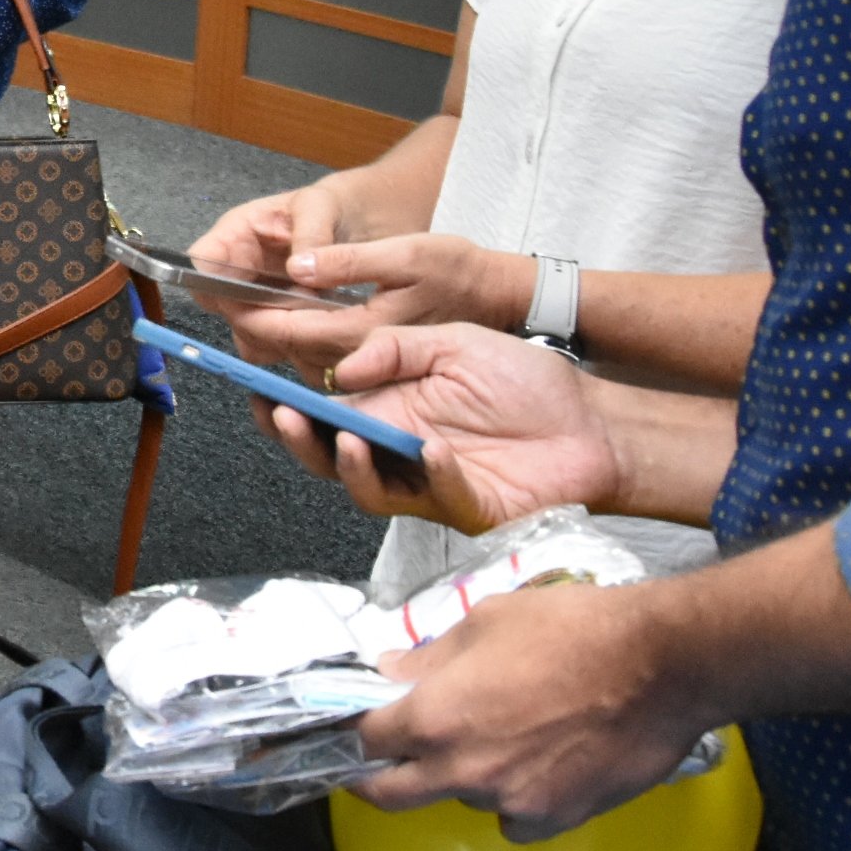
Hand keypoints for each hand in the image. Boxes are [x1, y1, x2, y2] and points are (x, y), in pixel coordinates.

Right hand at [190, 178, 370, 362]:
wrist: (348, 226)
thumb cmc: (325, 208)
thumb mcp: (319, 207)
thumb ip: (310, 233)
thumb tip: (298, 270)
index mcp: (233, 238)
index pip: (200, 262)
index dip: (210, 282)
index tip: (242, 296)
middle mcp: (235, 276)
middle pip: (222, 309)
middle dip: (257, 318)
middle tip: (299, 314)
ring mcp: (253, 305)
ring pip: (247, 336)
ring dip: (276, 337)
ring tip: (316, 324)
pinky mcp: (275, 327)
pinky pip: (272, 349)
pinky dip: (294, 348)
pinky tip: (321, 335)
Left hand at [237, 231, 535, 372]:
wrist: (502, 295)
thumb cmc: (460, 270)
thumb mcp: (409, 253)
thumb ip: (351, 263)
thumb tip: (300, 266)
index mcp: (365, 333)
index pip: (292, 330)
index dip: (253, 316)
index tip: (221, 301)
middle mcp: (363, 360)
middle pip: (291, 354)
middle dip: (253, 332)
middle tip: (217, 306)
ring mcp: (371, 369)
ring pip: (304, 360)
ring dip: (271, 340)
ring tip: (238, 313)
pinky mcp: (378, 367)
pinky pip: (325, 360)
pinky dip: (298, 342)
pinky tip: (284, 322)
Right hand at [262, 321, 619, 530]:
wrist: (594, 422)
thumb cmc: (527, 383)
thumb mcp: (456, 343)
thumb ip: (399, 348)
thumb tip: (344, 369)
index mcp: (387, 406)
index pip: (322, 412)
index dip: (285, 405)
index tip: (256, 387)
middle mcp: (396, 447)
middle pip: (326, 457)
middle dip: (297, 439)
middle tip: (283, 415)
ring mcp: (426, 482)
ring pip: (366, 489)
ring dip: (348, 465)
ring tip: (345, 435)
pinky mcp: (462, 507)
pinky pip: (433, 495)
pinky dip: (429, 473)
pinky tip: (432, 449)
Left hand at [345, 578, 706, 840]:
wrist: (662, 665)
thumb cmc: (575, 630)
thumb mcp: (488, 620)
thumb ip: (429, 657)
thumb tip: (389, 672)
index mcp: (436, 717)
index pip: (365, 740)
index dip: (353, 732)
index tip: (354, 727)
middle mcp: (463, 770)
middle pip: (390, 796)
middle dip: (374, 779)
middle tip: (381, 760)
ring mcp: (509, 802)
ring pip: (461, 799)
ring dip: (463, 775)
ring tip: (501, 736)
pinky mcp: (555, 819)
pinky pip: (514, 818)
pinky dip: (515, 798)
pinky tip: (539, 764)